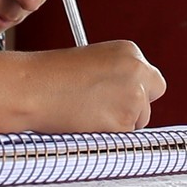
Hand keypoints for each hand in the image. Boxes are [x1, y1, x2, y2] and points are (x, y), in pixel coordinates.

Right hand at [26, 40, 165, 131]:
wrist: (32, 89)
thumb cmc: (51, 75)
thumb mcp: (91, 61)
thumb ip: (116, 74)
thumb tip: (126, 95)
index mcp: (129, 50)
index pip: (147, 74)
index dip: (132, 86)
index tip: (115, 93)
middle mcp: (137, 70)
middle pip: (154, 93)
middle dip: (137, 103)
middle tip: (109, 107)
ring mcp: (134, 97)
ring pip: (140, 118)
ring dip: (121, 121)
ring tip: (89, 113)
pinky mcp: (124, 122)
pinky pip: (125, 136)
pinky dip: (109, 135)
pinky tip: (88, 122)